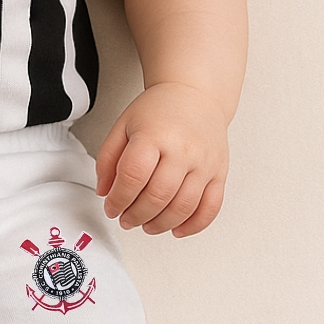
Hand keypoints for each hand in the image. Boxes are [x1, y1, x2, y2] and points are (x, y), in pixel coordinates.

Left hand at [95, 83, 229, 237]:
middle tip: (126, 219)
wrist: (194, 94)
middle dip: (136, 215)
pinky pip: (210, 208)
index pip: (133, 176)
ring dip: (160, 224)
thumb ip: (108, 158)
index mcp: (153, 135)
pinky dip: (193, 225)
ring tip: (146, 225)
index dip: (118, 199)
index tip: (111, 207)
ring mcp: (204, 163)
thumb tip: (104, 191)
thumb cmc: (158, 110)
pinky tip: (176, 229)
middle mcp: (182, 150)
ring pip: (182, 207)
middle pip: (157, 196)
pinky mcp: (219, 172)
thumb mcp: (123, 125)